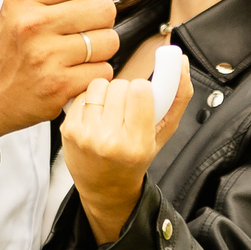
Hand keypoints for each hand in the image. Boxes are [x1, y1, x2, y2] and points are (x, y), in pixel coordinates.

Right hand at [0, 0, 117, 147]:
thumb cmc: (11, 41)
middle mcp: (33, 24)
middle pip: (104, 9)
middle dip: (101, 19)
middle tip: (86, 26)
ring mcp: (46, 57)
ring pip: (108, 41)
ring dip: (100, 48)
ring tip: (80, 51)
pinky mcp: (58, 87)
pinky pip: (103, 71)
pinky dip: (95, 74)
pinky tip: (76, 72)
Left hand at [61, 63, 192, 244]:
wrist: (105, 188)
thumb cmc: (136, 158)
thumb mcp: (164, 133)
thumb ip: (178, 96)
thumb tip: (182, 61)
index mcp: (137, 144)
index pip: (141, 90)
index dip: (143, 90)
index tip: (143, 99)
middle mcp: (110, 141)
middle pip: (120, 85)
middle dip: (126, 92)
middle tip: (126, 110)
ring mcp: (86, 136)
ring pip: (100, 86)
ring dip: (107, 93)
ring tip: (111, 112)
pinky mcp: (68, 130)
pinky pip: (83, 94)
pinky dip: (91, 100)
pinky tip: (96, 117)